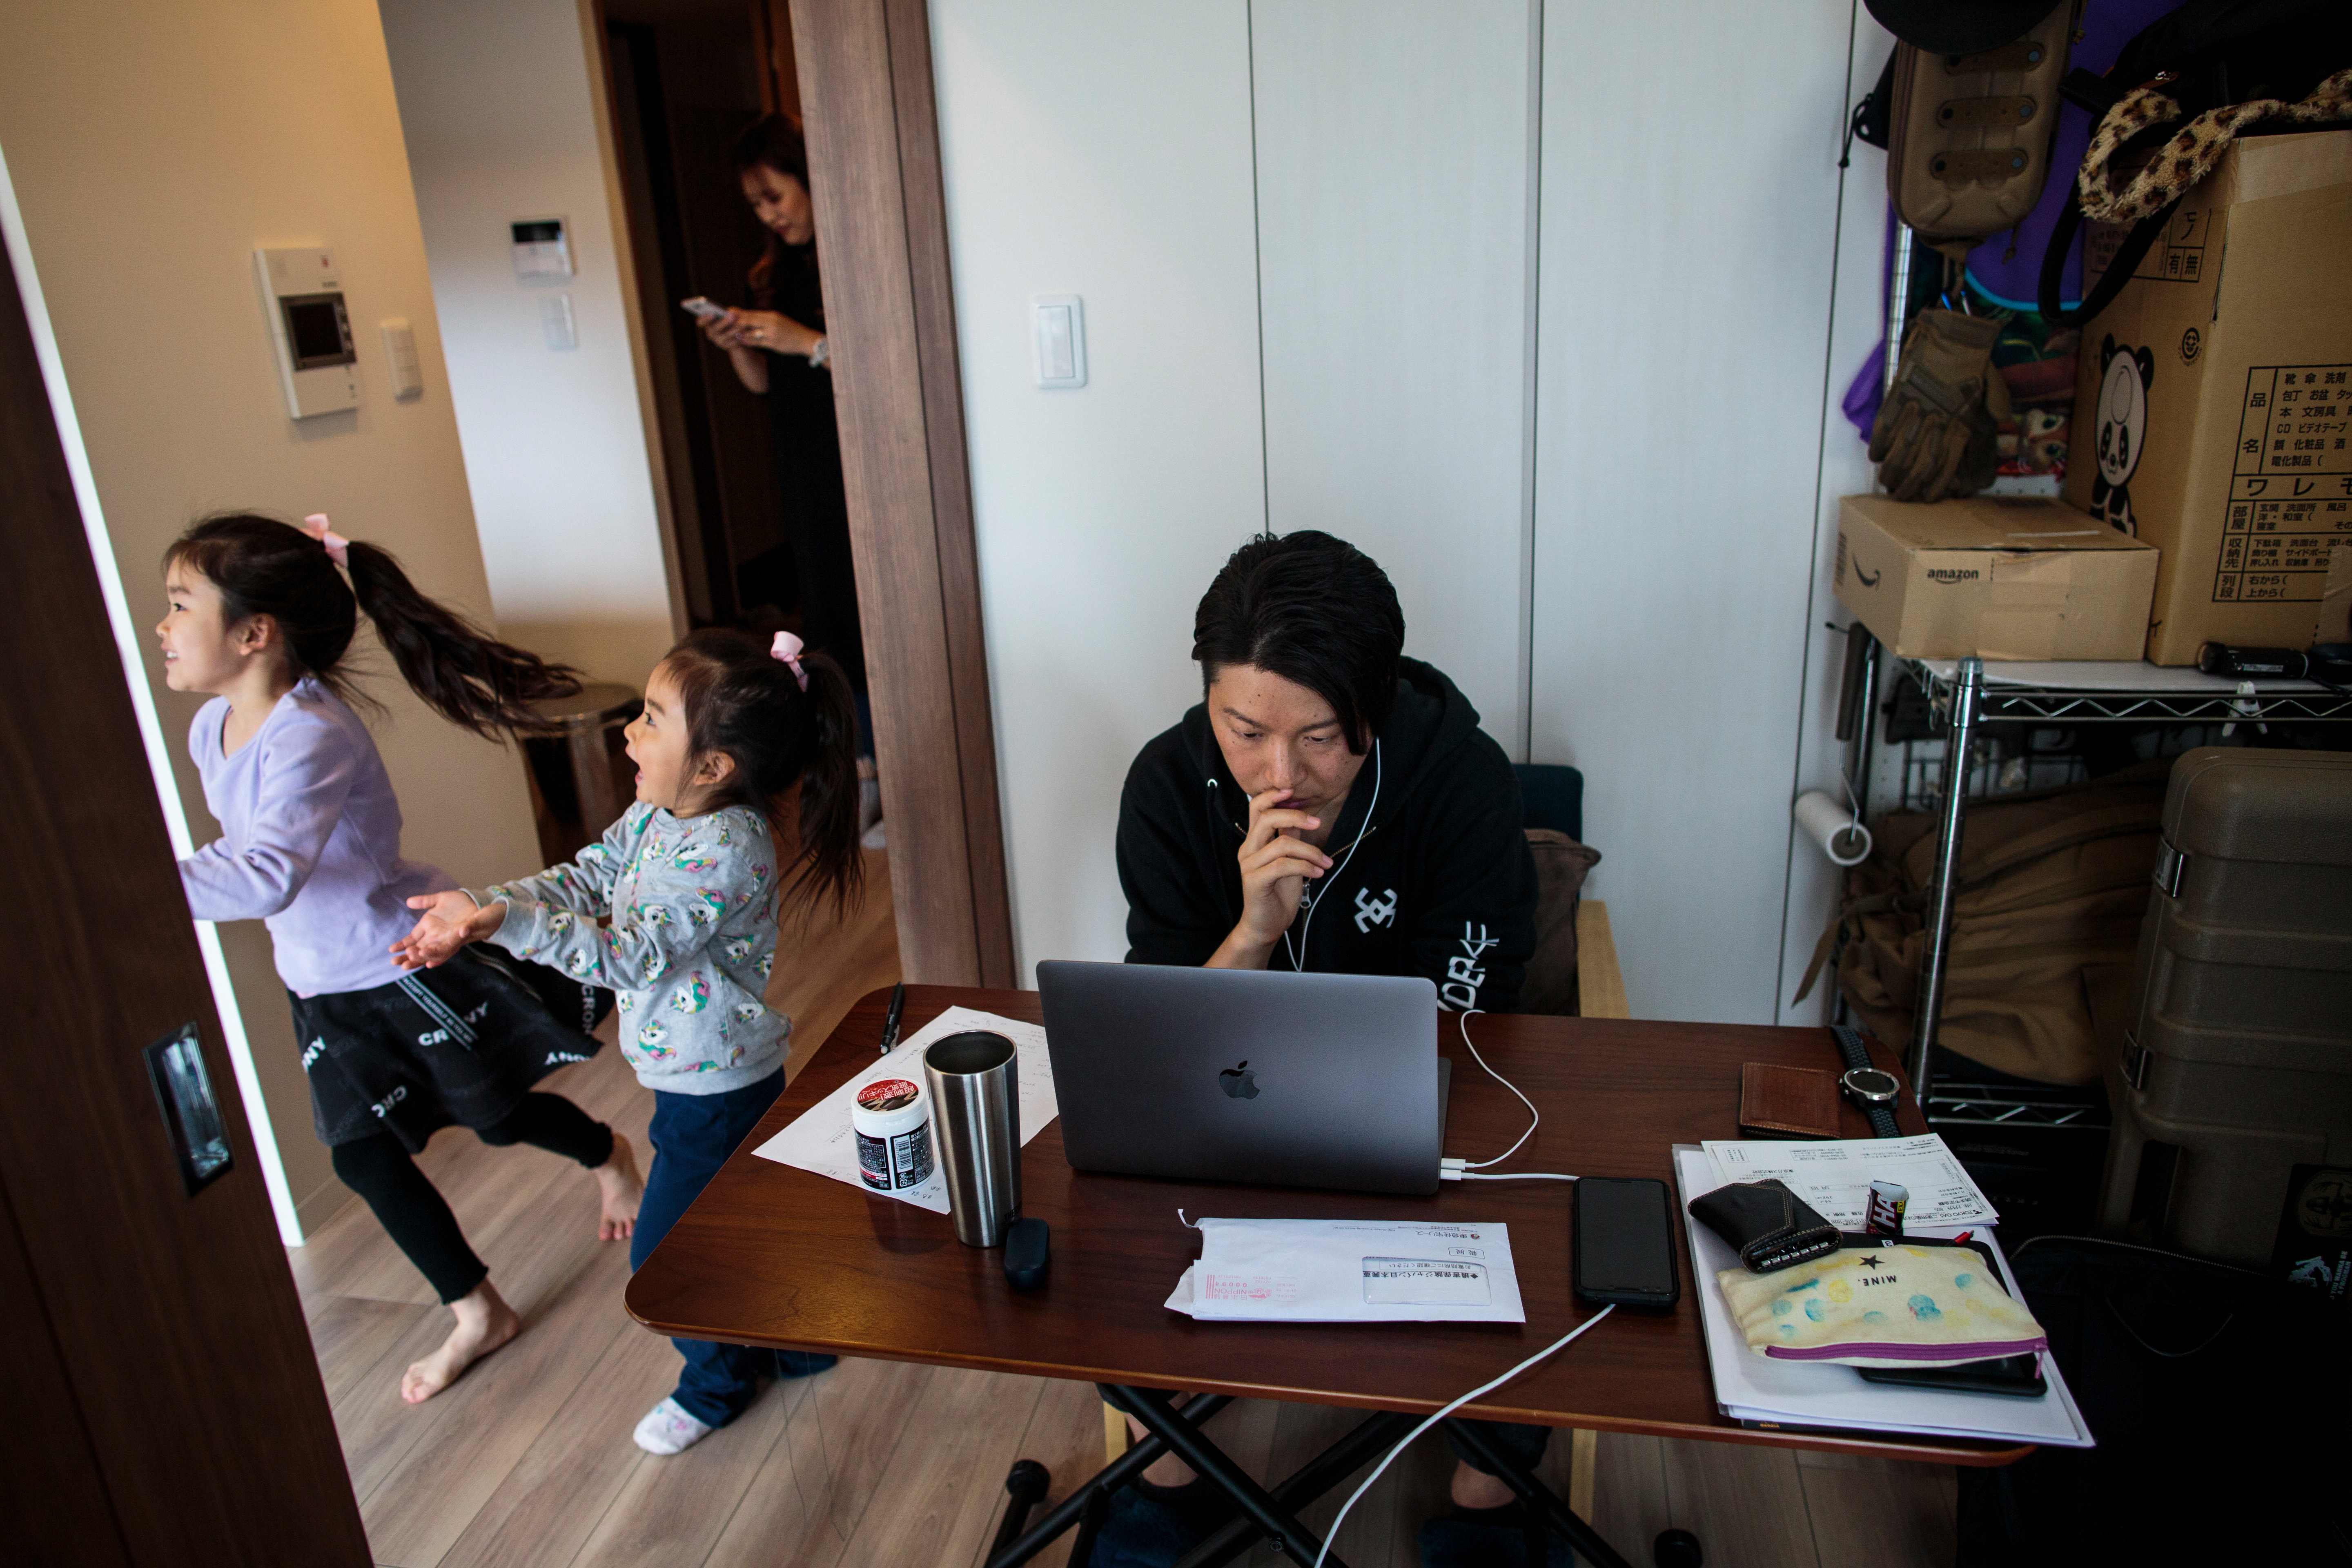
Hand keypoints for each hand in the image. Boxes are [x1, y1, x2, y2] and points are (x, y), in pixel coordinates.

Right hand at [391, 890, 503, 969]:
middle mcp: (438, 936)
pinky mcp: (462, 936)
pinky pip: (453, 945)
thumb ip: (425, 901)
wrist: (481, 902)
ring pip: (435, 951)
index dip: (403, 945)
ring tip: (416, 957)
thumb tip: (408, 901)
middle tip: (397, 963)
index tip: (391, 950)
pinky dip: (443, 952)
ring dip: (426, 955)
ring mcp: (450, 938)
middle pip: (421, 950)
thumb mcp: (440, 899)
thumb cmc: (461, 903)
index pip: (413, 940)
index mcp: (430, 927)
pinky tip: (434, 961)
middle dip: (410, 957)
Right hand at [699, 308, 751, 349]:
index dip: (704, 318)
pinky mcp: (726, 346)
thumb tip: (732, 312)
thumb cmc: (733, 319)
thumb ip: (730, 311)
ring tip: (742, 324)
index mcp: (707, 323)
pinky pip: (732, 343)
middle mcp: (710, 333)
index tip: (711, 313)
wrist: (739, 333)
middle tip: (732, 316)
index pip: (700, 322)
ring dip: (733, 330)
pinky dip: (738, 337)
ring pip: (725, 336)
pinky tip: (744, 333)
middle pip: (714, 329)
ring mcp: (718, 341)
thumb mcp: (732, 312)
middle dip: (724, 322)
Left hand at [726, 309, 821, 357]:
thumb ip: (763, 319)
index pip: (752, 313)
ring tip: (731, 332)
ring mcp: (772, 334)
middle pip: (750, 321)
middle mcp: (771, 323)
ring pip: (752, 332)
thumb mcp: (777, 320)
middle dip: (736, 321)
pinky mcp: (774, 344)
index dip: (739, 313)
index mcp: (772, 316)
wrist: (805, 340)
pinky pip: (758, 342)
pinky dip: (748, 341)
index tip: (728, 311)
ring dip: (741, 332)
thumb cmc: (790, 330)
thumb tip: (748, 316)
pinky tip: (741, 340)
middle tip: (725, 321)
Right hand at [1230, 787, 1332, 950]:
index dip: (1272, 795)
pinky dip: (1305, 866)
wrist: (1265, 925)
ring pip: (1281, 843)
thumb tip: (1300, 817)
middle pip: (1266, 818)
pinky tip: (1317, 874)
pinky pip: (1283, 865)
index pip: (1256, 808)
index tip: (1292, 790)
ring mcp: (1249, 865)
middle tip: (1317, 823)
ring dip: (1311, 851)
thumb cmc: (1278, 893)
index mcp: (1254, 841)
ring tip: (1325, 863)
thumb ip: (1290, 838)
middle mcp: (1248, 849)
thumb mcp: (1289, 861)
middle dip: (1295, 815)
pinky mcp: (1255, 881)